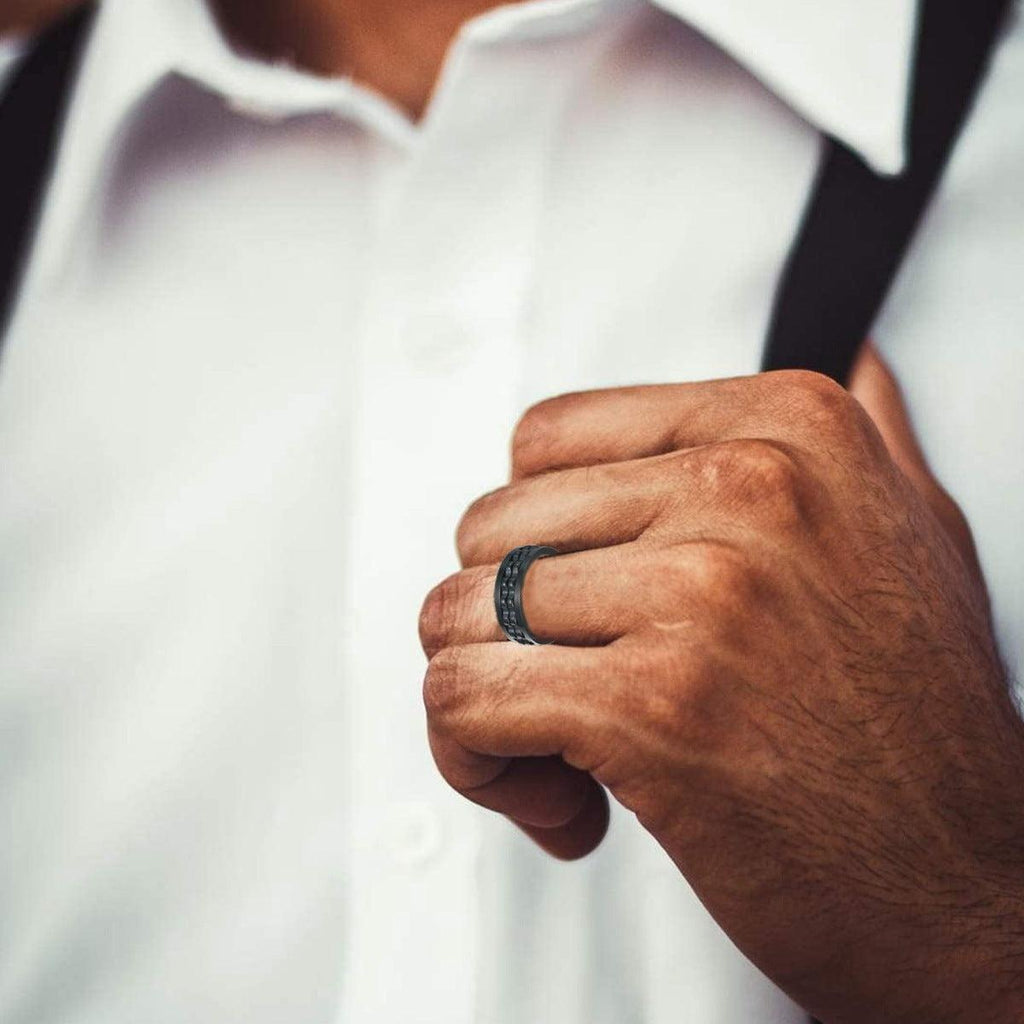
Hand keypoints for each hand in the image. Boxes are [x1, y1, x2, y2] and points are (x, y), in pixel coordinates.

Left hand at [419, 346, 1023, 1022]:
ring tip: (557, 748)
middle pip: (493, 526)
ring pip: (458, 611)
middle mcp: (747, 488)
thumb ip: (870, 433)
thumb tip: (860, 348)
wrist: (966, 885)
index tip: (574, 596)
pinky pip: (460, 699)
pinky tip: (557, 799)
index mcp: (787, 427)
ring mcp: (700, 595)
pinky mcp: (653, 709)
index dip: (533, 531)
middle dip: (499, 619)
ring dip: (483, 692)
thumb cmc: (920, 719)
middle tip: (564, 685)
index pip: (547, 439)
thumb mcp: (917, 534)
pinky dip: (473, 756)